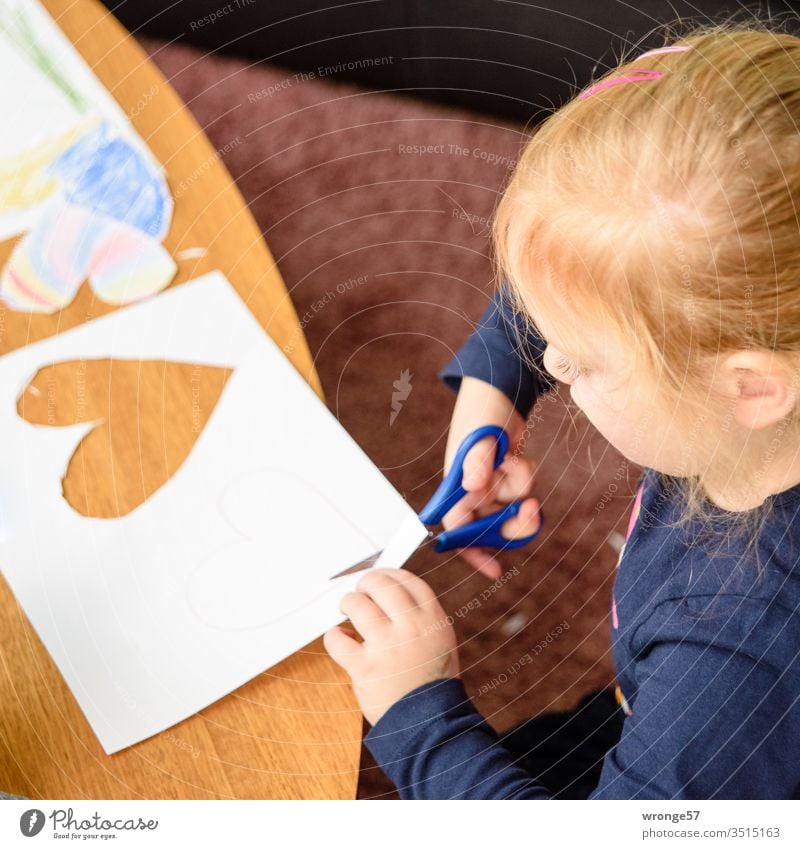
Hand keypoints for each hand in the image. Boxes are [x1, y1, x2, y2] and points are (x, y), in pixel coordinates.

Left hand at [324, 568, 458, 725]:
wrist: (430, 725)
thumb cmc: (431, 683)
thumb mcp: (439, 641)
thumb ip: (418, 617)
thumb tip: (387, 592)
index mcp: (433, 620)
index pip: (408, 581)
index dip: (390, 573)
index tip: (379, 576)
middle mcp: (412, 628)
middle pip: (381, 584)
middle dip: (366, 583)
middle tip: (360, 591)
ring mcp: (387, 647)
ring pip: (356, 604)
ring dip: (348, 603)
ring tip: (347, 612)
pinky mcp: (365, 667)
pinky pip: (337, 639)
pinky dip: (334, 636)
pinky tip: (341, 639)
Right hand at [442, 377, 541, 577]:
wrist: (500, 392)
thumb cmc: (482, 412)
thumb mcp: (480, 435)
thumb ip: (477, 461)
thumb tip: (473, 486)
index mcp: (455, 488)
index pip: (458, 529)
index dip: (474, 551)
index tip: (495, 569)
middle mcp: (470, 492)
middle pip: (490, 527)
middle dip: (513, 523)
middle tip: (532, 510)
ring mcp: (489, 487)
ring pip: (510, 510)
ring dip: (521, 492)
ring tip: (519, 463)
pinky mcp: (506, 479)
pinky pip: (521, 494)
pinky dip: (526, 480)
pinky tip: (520, 459)